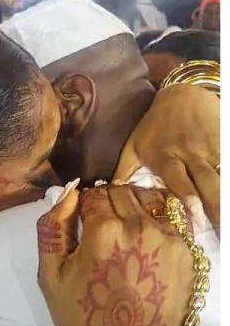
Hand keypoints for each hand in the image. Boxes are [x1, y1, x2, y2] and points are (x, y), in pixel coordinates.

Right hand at [37, 184, 193, 325]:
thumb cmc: (86, 316)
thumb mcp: (52, 275)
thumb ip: (52, 226)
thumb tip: (67, 192)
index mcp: (104, 231)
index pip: (92, 194)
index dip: (83, 206)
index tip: (82, 222)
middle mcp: (140, 228)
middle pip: (119, 192)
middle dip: (107, 204)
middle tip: (101, 228)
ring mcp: (168, 240)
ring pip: (146, 198)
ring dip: (133, 206)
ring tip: (125, 229)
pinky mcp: (187, 253)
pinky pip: (173, 216)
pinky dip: (157, 217)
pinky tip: (146, 235)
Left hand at [115, 83, 218, 235]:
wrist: (184, 94)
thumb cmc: (156, 124)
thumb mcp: (135, 144)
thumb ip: (124, 169)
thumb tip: (107, 192)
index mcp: (166, 156)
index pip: (178, 179)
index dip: (188, 196)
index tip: (196, 216)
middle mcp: (191, 155)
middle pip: (208, 184)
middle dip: (217, 208)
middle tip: (222, 231)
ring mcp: (212, 150)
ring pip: (224, 177)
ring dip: (226, 197)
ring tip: (229, 223)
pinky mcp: (227, 144)